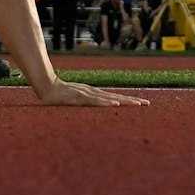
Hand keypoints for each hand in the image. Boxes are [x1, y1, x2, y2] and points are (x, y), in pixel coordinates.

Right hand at [34, 79, 148, 106]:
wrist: (47, 87)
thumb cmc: (60, 95)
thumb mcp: (76, 100)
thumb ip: (85, 103)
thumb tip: (94, 107)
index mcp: (94, 95)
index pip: (115, 98)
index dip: (129, 100)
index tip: (142, 103)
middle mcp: (94, 93)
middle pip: (116, 97)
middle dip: (132, 101)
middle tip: (147, 104)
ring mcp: (88, 95)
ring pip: (109, 98)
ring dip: (125, 101)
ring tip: (138, 104)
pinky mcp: (80, 98)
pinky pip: (95, 101)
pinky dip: (106, 102)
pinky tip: (116, 104)